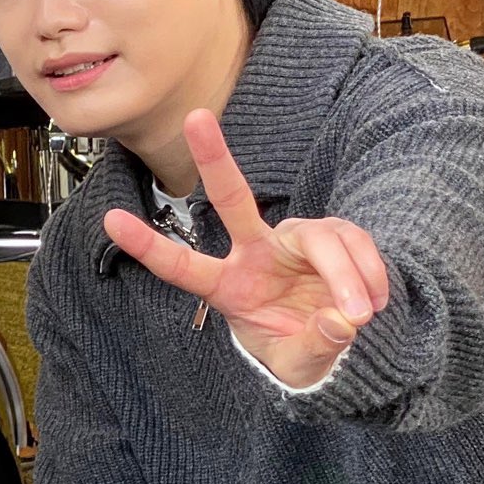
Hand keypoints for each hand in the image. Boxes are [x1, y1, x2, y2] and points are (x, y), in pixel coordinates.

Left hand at [103, 110, 388, 388]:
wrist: (341, 346)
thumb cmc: (301, 351)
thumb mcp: (298, 366)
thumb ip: (313, 348)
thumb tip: (338, 322)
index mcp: (229, 288)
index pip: (182, 266)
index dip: (148, 246)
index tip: (109, 220)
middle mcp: (255, 254)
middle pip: (233, 200)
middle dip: (214, 157)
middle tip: (195, 118)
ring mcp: (294, 242)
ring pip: (319, 238)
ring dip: (345, 275)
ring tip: (360, 314)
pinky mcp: (333, 237)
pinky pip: (354, 242)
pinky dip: (369, 273)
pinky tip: (373, 301)